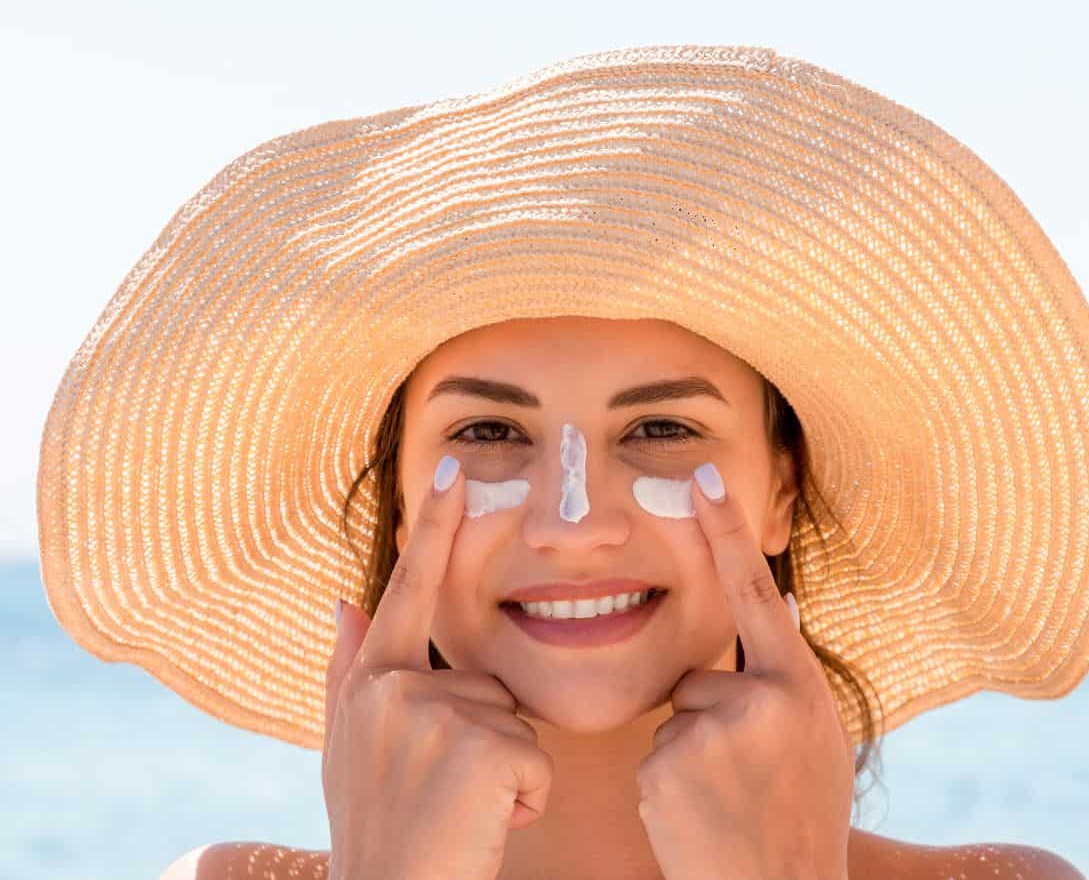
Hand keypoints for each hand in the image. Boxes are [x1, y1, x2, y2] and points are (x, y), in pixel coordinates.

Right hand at [322, 454, 554, 879]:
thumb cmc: (377, 831)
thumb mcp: (348, 751)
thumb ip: (348, 670)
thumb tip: (345, 598)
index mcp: (371, 682)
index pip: (409, 591)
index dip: (433, 530)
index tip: (453, 467)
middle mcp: (396, 689)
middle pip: (486, 684)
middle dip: (485, 739)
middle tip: (443, 795)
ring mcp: (437, 717)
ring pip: (514, 724)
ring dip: (505, 773)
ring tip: (461, 812)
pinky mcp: (481, 751)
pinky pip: (535, 762)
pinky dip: (525, 801)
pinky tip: (486, 825)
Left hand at [635, 462, 853, 879]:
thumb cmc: (801, 818)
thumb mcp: (819, 740)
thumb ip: (791, 678)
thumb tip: (774, 605)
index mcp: (800, 688)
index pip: (755, 592)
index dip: (727, 530)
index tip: (700, 475)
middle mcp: (759, 700)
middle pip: (700, 676)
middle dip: (710, 718)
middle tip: (743, 777)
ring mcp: (711, 732)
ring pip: (677, 717)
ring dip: (691, 753)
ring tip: (727, 800)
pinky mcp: (667, 765)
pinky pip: (654, 753)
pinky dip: (670, 783)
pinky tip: (700, 815)